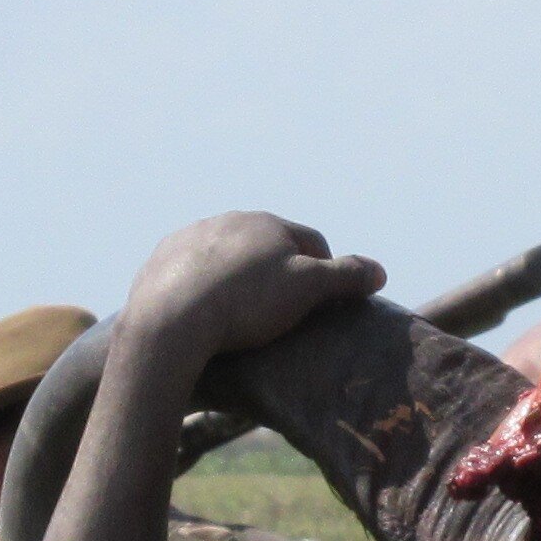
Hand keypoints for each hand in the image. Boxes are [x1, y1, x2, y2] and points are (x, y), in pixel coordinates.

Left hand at [111, 213, 384, 381]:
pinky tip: (202, 312)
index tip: (326, 301)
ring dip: (238, 276)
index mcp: (268, 222)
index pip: (312, 242)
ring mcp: (190, 237)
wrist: (170, 320)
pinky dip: (202, 286)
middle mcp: (229, 220)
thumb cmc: (246, 303)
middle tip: (283, 310)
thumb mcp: (307, 290)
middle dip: (279, 271)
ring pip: (226, 255)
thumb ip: (346, 277)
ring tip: (240, 314)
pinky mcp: (160, 259)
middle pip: (267, 245)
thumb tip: (380, 271)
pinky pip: (191, 271)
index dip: (326, 270)